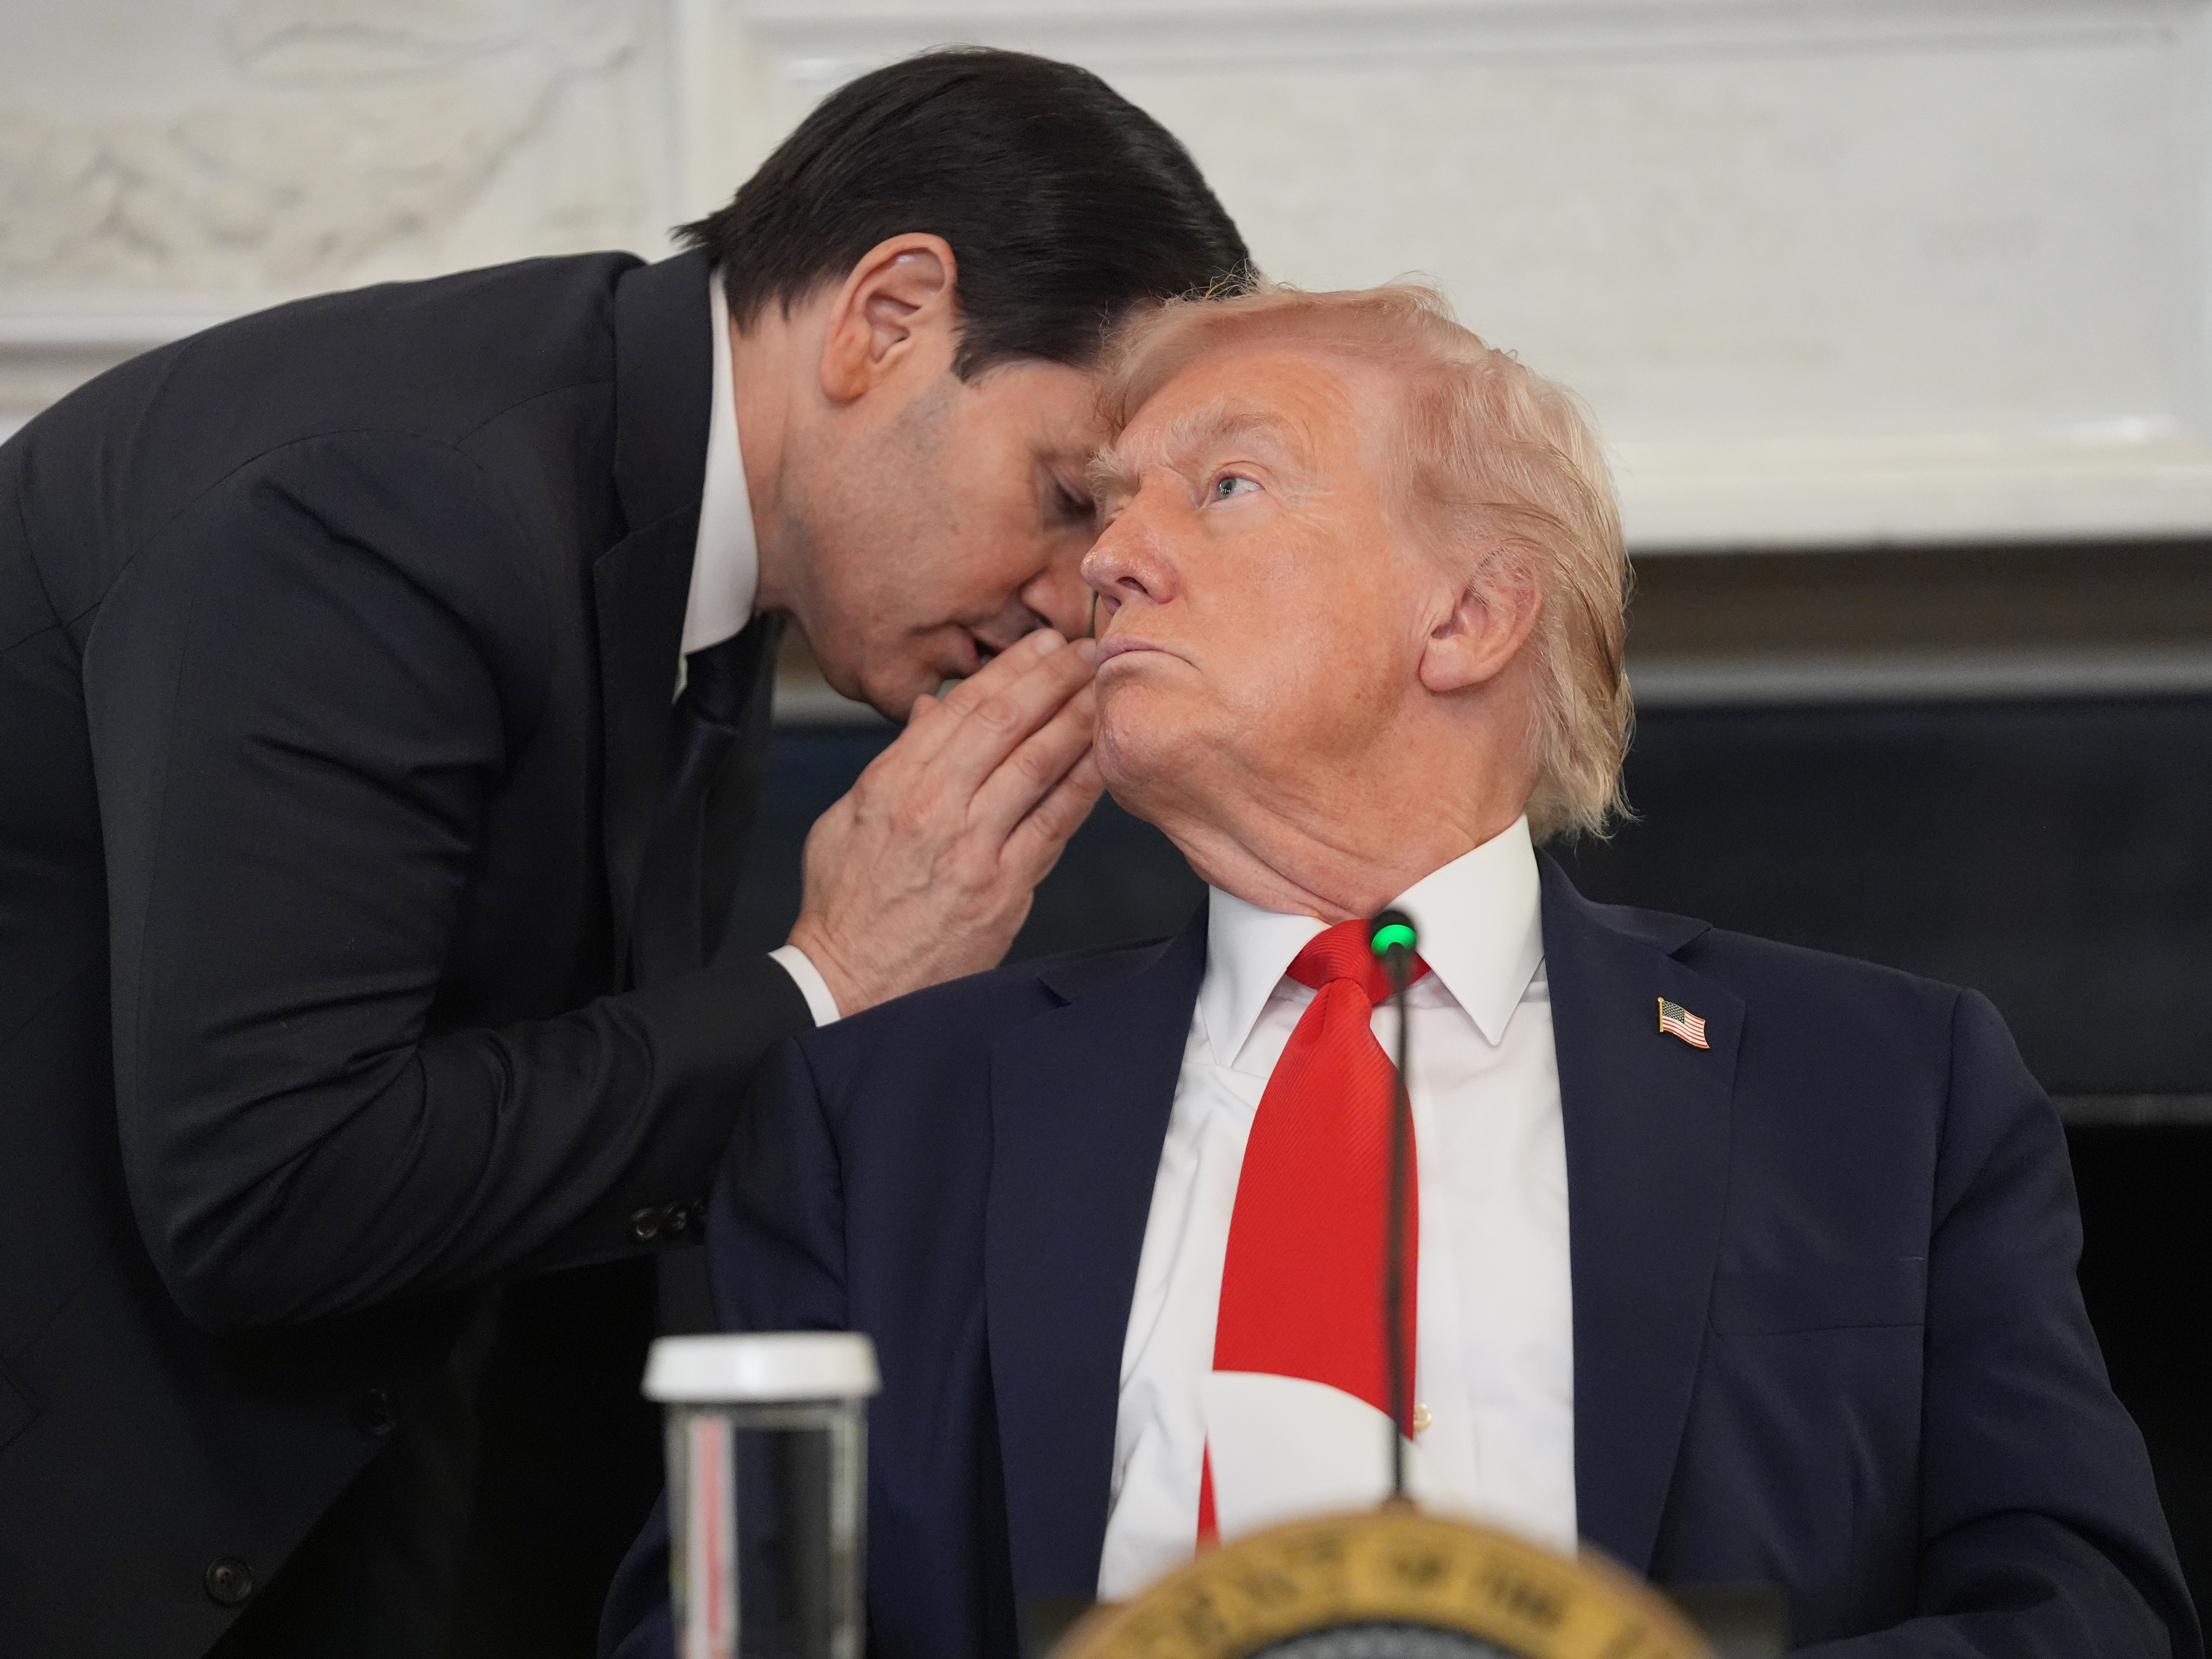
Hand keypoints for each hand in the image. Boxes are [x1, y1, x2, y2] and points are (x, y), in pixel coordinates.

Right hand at [787, 629, 1104, 1015]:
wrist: (849, 984)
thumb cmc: (847, 904)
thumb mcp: (849, 818)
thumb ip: (897, 762)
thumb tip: (936, 711)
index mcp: (892, 783)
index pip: (962, 708)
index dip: (1010, 669)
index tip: (1042, 644)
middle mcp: (934, 808)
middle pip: (1006, 724)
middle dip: (1054, 679)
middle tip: (1089, 650)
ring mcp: (973, 849)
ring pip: (1037, 765)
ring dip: (1077, 720)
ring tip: (1105, 688)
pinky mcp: (1003, 888)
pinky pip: (1055, 824)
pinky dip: (1084, 784)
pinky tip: (1105, 756)